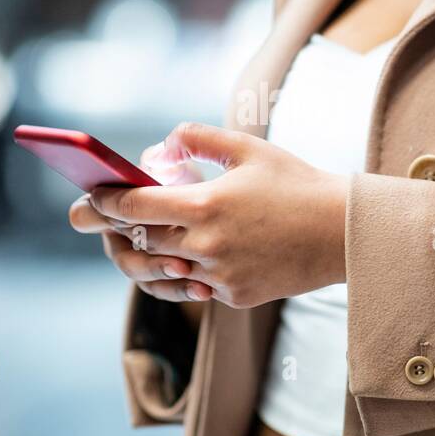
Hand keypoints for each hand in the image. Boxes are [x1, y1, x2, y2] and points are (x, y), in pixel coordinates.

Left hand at [76, 122, 348, 309]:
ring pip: (163, 271)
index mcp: (204, 205)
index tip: (91, 198)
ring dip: (147, 255)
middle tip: (97, 220)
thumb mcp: (247, 147)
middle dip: (115, 229)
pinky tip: (190, 256)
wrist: (343, 232)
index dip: (105, 202)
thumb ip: (198, 138)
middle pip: (140, 242)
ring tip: (138, 240)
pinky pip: (197, 287)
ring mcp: (219, 276)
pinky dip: (189, 271)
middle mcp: (205, 246)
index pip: (133, 206)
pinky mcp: (235, 297)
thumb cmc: (296, 183)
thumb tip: (162, 147)